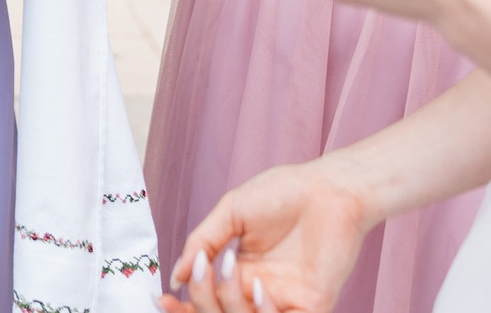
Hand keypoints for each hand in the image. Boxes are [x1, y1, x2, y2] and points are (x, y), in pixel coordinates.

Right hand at [158, 157, 375, 312]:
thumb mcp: (231, 212)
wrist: (328, 188)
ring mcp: (285, 301)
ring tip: (227, 266)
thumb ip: (203, 242)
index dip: (184, 307)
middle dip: (201, 304)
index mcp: (241, 273)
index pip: (208, 302)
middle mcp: (260, 292)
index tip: (162, 299)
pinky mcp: (312, 306)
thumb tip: (177, 276)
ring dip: (227, 303)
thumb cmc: (282, 192)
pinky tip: (259, 288)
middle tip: (196, 277)